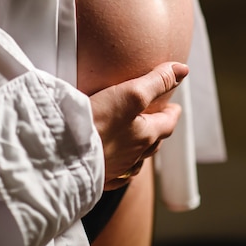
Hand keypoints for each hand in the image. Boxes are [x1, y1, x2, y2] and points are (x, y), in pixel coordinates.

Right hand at [90, 62, 188, 189]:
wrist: (63, 153)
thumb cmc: (98, 122)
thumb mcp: (131, 93)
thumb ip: (157, 80)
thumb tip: (182, 69)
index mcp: (146, 136)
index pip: (168, 123)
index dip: (173, 113)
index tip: (175, 106)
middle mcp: (134, 156)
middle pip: (154, 142)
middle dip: (158, 128)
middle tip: (158, 118)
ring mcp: (117, 168)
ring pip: (136, 159)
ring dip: (140, 148)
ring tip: (137, 139)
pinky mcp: (98, 176)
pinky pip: (117, 174)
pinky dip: (121, 165)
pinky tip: (116, 162)